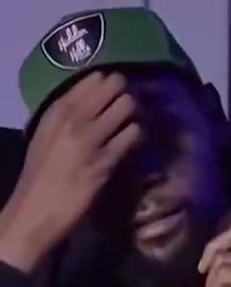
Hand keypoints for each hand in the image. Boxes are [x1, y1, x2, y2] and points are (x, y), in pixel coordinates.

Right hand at [0, 71, 140, 271]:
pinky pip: (133, 134)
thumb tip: (89, 100)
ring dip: (134, 114)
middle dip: (124, 94)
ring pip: (128, 105)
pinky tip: (132, 144)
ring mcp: (91, 137)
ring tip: (129, 125)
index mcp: (57, 109)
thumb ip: (65, 116)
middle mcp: (74, 117)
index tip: (114, 92)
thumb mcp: (46, 135)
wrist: (37, 208)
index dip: (109, 83)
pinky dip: (136, 136)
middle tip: (126, 108)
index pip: (93, 78)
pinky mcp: (107, 159)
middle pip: (114, 85)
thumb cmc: (41, 173)